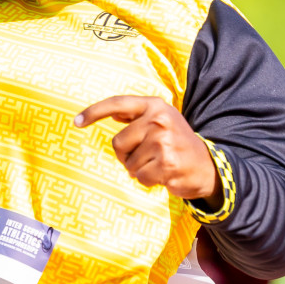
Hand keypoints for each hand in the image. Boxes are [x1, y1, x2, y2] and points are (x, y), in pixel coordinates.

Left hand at [75, 96, 219, 205]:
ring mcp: (163, 141)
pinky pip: (141, 177)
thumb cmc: (178, 143)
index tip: (76, 121)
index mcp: (155, 106)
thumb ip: (137, 117)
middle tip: (146, 156)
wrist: (208, 166)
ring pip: (129, 163)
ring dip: (139, 169)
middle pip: (118, 143)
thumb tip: (110, 112)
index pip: (118, 103)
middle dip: (127, 155)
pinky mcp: (167, 163)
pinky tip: (164, 174)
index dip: (94, 112)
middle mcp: (159, 120)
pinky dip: (148, 180)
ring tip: (159, 164)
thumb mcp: (162, 121)